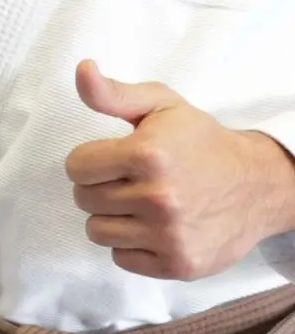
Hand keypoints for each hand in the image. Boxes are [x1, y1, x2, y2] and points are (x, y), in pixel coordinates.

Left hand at [66, 61, 294, 280]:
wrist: (258, 184)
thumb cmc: (201, 142)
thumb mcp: (161, 105)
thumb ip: (113, 93)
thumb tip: (83, 69)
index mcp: (149, 155)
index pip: (76, 167)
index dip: (89, 160)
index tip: (111, 158)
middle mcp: (159, 198)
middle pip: (84, 199)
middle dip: (99, 187)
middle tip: (129, 180)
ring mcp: (170, 235)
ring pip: (97, 232)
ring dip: (111, 218)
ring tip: (140, 203)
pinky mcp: (179, 264)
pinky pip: (121, 258)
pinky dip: (131, 245)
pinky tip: (153, 227)